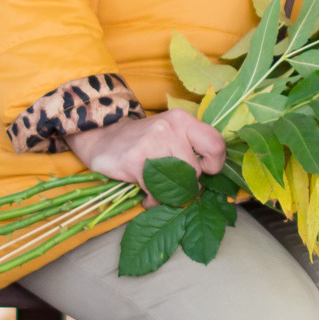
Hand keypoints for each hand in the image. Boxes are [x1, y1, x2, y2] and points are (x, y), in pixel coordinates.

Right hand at [66, 110, 226, 187]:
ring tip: (157, 189)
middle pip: (195, 170)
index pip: (216, 145)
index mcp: (182, 120)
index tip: (203, 170)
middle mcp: (170, 128)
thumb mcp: (170, 134)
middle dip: (185, 183)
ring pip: (177, 183)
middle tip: (171, 182)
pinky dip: (153, 199)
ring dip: (168, 194)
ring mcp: (152, 143)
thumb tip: (209, 178)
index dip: (214, 164)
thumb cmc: (143, 142)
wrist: (102, 140)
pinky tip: (146, 193)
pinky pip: (156, 191)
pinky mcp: (135, 160)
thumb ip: (191, 148)